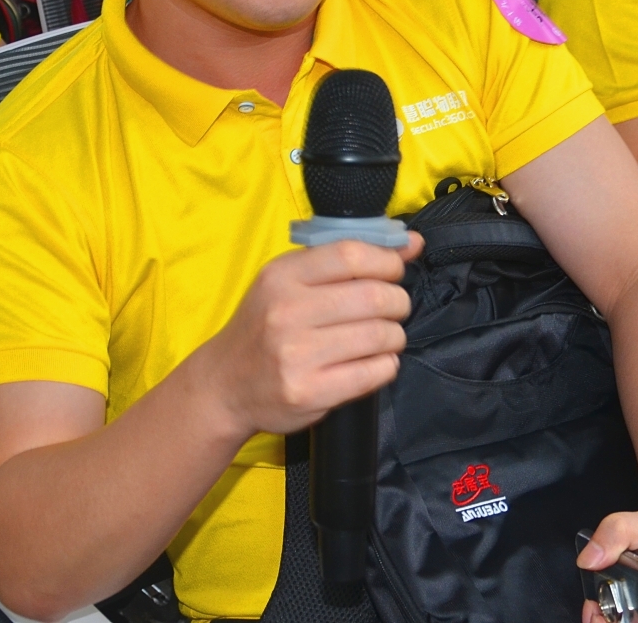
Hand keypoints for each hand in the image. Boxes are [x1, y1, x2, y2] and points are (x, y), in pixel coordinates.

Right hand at [206, 235, 419, 439]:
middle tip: (394, 307)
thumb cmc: (265, 325)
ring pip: (380, 335)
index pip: (352, 255)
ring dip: (395, 335)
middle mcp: (287, 313)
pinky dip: (386, 364)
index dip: (387, 262)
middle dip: (398, 301)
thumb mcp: (290, 281)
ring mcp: (297, 356)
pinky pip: (375, 372)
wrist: (225, 384)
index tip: (394, 271)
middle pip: (374, 296)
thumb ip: (346, 260)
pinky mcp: (310, 393)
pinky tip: (374, 361)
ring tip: (384, 336)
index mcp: (282, 277)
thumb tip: (412, 244)